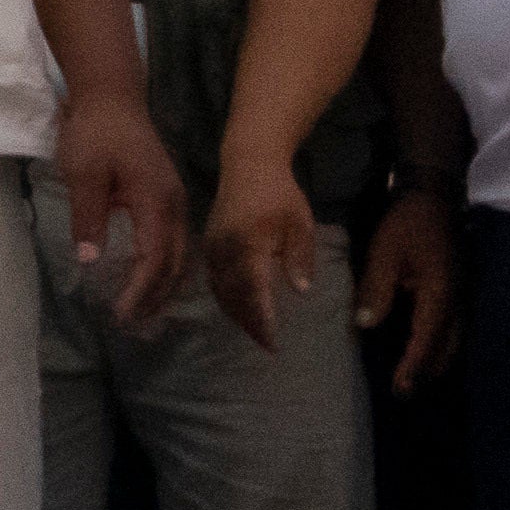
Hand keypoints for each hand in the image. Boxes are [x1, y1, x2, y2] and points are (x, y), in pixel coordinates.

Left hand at [51, 83, 188, 315]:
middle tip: (133, 325)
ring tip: (143, 313)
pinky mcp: (168, 197)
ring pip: (179, 253)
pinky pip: (174, 241)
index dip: (140, 290)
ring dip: (163, 285)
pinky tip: (151, 281)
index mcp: (156, 201)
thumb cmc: (95, 133)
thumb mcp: (83, 174)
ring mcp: (175, 200)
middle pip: (174, 262)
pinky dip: (165, 266)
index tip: (122, 313)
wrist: (112, 98)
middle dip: (155, 296)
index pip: (155, 258)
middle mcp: (174, 204)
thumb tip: (89, 260)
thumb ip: (88, 217)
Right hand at [197, 166, 318, 347]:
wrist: (248, 164)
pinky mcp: (209, 246)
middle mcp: (224, 250)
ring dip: (237, 315)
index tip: (273, 342)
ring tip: (256, 332)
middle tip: (267, 345)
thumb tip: (300, 291)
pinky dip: (228, 299)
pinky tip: (240, 309)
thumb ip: (299, 258)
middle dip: (250, 323)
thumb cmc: (280, 193)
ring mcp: (213, 248)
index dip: (262, 319)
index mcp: (248, 244)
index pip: (253, 290)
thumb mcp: (299, 223)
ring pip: (221, 291)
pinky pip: (215, 281)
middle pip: (234, 297)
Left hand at [356, 184, 460, 390]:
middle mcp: (457, 302)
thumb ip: (376, 289)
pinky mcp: (457, 293)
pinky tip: (423, 351)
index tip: (400, 389)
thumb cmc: (406, 224)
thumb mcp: (384, 252)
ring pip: (453, 341)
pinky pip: (452, 328)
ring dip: (435, 361)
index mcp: (439, 294)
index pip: (427, 340)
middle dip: (427, 372)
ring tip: (413, 380)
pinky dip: (439, 345)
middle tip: (404, 393)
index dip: (413, 367)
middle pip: (447, 349)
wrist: (433, 199)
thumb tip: (365, 325)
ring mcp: (461, 298)